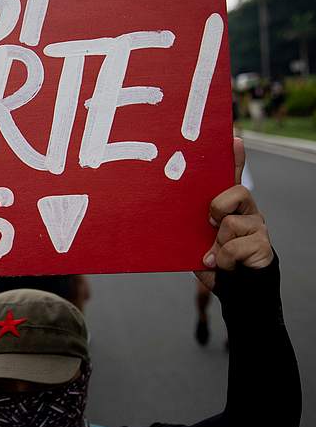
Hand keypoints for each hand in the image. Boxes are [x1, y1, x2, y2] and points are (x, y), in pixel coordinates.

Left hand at [195, 139, 272, 290]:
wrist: (234, 288)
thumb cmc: (211, 258)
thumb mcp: (195, 235)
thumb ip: (189, 219)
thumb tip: (163, 202)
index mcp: (229, 204)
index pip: (234, 174)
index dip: (235, 156)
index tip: (233, 138)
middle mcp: (247, 210)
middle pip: (236, 191)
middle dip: (217, 208)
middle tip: (210, 225)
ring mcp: (258, 226)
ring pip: (231, 223)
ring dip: (216, 244)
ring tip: (214, 253)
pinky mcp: (264, 245)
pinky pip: (234, 247)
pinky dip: (222, 259)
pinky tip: (222, 264)